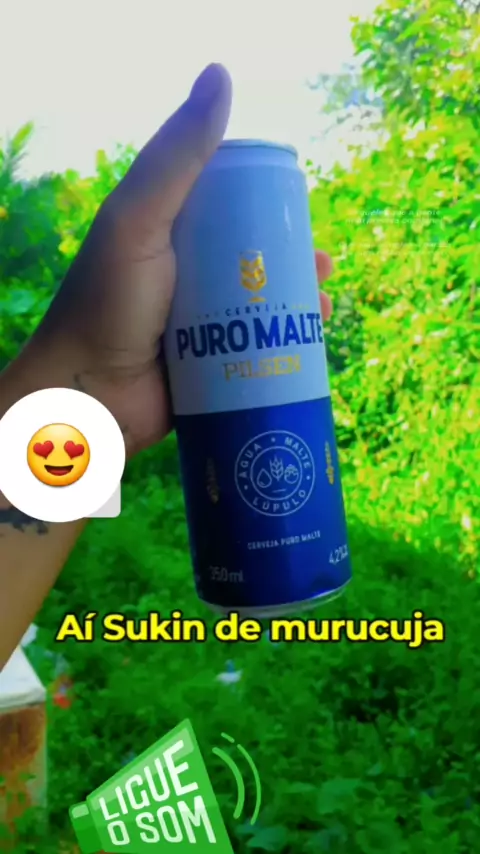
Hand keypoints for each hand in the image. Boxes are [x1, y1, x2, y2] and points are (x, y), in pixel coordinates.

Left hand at [9, 64, 333, 458]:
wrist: (86, 394)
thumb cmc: (106, 303)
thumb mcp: (138, 219)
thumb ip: (176, 155)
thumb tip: (221, 75)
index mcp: (167, 231)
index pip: (226, 203)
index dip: (265, 201)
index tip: (297, 205)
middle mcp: (185, 273)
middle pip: (252, 256)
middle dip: (293, 257)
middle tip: (322, 263)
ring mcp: (200, 321)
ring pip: (261, 303)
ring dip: (297, 300)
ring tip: (321, 303)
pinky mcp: (212, 364)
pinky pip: (258, 348)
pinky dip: (286, 343)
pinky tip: (310, 341)